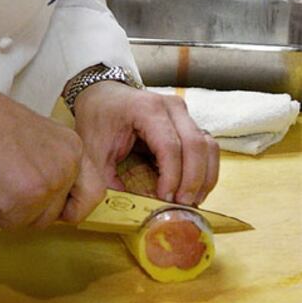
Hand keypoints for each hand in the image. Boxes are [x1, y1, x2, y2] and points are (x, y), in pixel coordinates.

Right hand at [0, 74, 102, 228]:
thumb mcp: (33, 136)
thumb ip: (48, 163)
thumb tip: (45, 194)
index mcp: (70, 145)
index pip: (93, 189)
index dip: (74, 204)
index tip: (62, 209)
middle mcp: (68, 163)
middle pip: (67, 212)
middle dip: (42, 212)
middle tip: (17, 196)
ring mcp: (51, 183)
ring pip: (36, 220)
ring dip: (12, 210)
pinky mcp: (28, 200)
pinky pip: (12, 223)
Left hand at [66, 81, 218, 218]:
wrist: (103, 93)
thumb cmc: (98, 117)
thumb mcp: (94, 149)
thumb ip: (108, 179)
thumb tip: (130, 209)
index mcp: (146, 109)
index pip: (170, 146)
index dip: (172, 177)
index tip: (164, 199)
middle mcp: (171, 107)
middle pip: (196, 145)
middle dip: (192, 180)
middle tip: (182, 205)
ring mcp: (183, 113)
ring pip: (208, 146)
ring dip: (204, 177)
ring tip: (191, 200)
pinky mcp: (188, 122)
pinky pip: (207, 146)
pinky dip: (205, 169)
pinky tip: (194, 189)